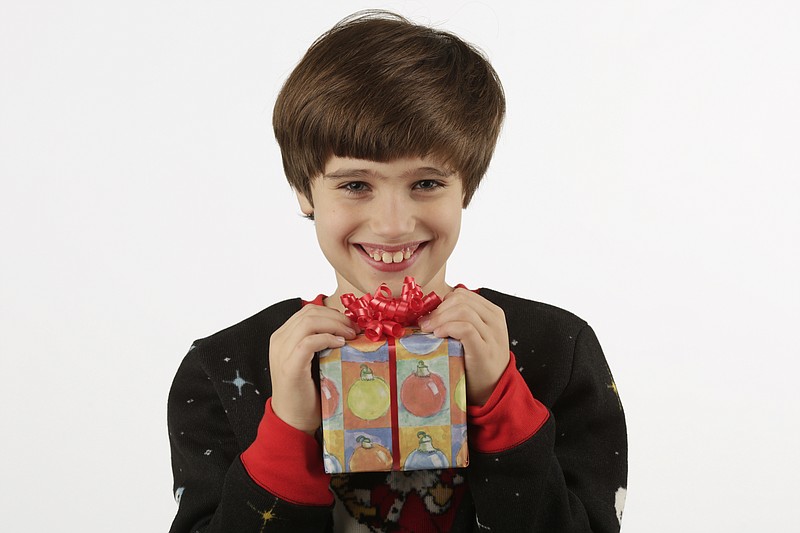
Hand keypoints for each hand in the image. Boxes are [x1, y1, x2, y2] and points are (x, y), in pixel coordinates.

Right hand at [269, 305, 356, 433]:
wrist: (292, 419)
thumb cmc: (305, 391)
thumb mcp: (310, 360)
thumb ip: (317, 343)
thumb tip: (345, 328)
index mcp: (282, 336)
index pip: (308, 311)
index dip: (332, 313)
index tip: (351, 324)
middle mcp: (279, 340)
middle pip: (310, 312)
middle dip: (337, 317)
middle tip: (355, 329)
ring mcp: (282, 352)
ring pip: (309, 322)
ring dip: (335, 325)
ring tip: (351, 336)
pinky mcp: (290, 366)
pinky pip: (309, 341)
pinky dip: (328, 338)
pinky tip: (340, 344)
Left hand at [418, 288, 509, 405]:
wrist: (492, 389)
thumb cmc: (477, 362)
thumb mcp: (474, 336)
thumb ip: (461, 321)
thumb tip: (429, 312)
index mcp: (492, 313)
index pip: (463, 294)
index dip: (442, 302)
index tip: (429, 315)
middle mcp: (495, 321)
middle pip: (461, 300)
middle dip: (438, 309)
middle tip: (425, 324)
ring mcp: (492, 335)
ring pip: (463, 311)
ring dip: (440, 318)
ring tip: (429, 330)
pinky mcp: (484, 350)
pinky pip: (465, 328)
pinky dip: (448, 328)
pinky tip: (438, 335)